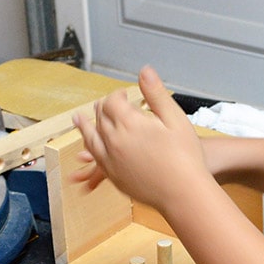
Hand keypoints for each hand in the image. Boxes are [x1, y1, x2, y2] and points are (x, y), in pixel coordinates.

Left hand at [71, 66, 209, 214]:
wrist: (183, 193)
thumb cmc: (186, 156)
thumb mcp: (175, 119)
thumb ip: (156, 93)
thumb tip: (145, 70)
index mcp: (129, 123)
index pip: (112, 101)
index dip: (117, 94)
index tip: (124, 93)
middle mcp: (114, 141)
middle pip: (100, 117)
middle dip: (103, 107)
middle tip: (108, 103)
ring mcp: (111, 160)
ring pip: (91, 137)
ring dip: (85, 125)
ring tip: (78, 119)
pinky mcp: (113, 176)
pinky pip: (95, 157)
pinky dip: (88, 147)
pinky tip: (89, 146)